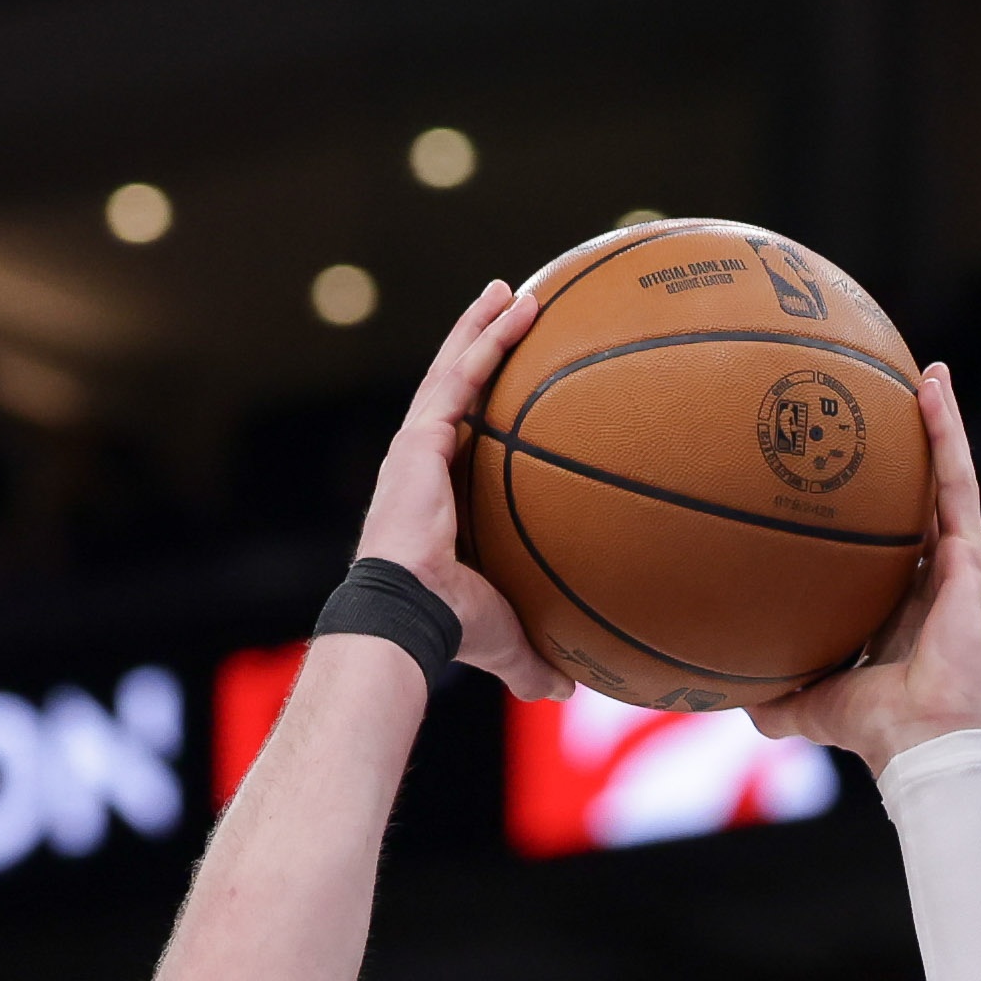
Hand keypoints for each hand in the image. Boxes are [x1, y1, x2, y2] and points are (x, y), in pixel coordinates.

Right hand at [360, 281, 568, 701]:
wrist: (410, 616)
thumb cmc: (451, 631)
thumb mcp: (507, 639)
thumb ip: (537, 660)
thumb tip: (570, 690)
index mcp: (435, 501)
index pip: (460, 442)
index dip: (480, 409)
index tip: (508, 384)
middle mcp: (422, 465)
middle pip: (453, 392)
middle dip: (478, 348)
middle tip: (509, 312)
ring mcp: (417, 447)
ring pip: (453, 371)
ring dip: (483, 328)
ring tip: (514, 290)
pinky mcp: (419, 437)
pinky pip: (458, 377)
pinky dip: (486, 339)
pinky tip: (515, 306)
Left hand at [756, 359, 980, 769]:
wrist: (918, 739)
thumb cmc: (870, 729)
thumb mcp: (802, 704)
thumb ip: (770, 695)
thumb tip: (721, 697)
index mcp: (899, 606)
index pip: (889, 541)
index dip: (877, 504)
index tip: (852, 466)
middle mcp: (931, 579)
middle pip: (922, 498)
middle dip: (912, 450)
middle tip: (891, 401)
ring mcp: (957, 565)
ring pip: (948, 478)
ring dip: (940, 424)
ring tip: (926, 374)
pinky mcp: (973, 558)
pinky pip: (958, 482)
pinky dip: (948, 433)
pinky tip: (931, 389)